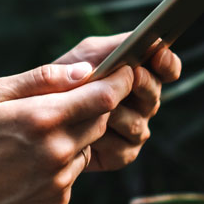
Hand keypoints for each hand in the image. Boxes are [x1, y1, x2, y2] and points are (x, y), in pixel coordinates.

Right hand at [0, 60, 136, 203]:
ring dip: (75, 137)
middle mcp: (58, 151)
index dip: (121, 81)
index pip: (104, 97)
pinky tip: (31, 162)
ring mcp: (59, 179)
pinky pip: (73, 173)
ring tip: (38, 136)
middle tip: (71, 101)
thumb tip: (85, 70)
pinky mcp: (57, 200)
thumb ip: (43, 78)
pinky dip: (61, 163)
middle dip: (95, 107)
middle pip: (101, 121)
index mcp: (44, 118)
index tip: (125, 71)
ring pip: (87, 147)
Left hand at [53, 35, 181, 171]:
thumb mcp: (84, 55)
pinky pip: (122, 149)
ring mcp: (134, 128)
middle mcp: (142, 102)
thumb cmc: (64, 77)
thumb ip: (109, 49)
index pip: (166, 68)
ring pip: (138, 124)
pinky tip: (87, 134)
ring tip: (96, 107)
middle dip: (144, 85)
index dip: (167, 63)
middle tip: (134, 75)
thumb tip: (129, 50)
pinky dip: (103, 140)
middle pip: (155, 95)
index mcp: (138, 73)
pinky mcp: (120, 154)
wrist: (36, 114)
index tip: (158, 55)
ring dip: (117, 114)